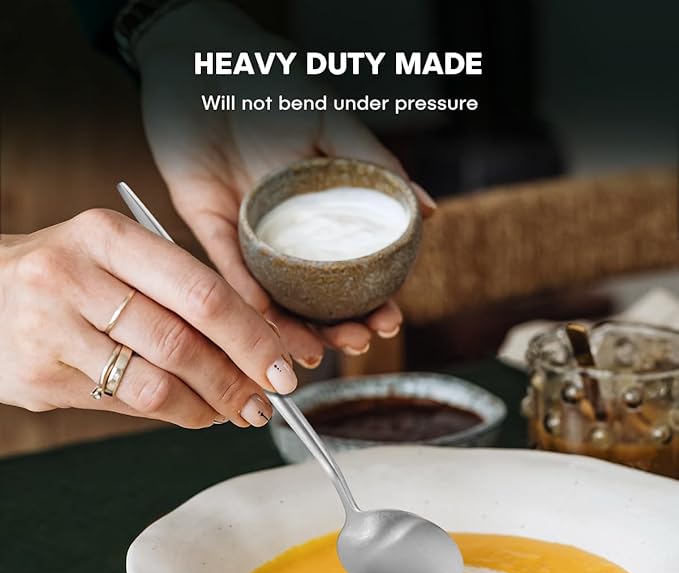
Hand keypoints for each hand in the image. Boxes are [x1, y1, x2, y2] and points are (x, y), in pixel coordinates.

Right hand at [0, 210, 297, 425]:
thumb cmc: (68, 276)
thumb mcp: (116, 258)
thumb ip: (178, 294)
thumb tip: (255, 350)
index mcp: (106, 235)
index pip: (200, 290)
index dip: (251, 336)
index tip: (282, 365)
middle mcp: (73, 277)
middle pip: (182, 343)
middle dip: (237, 380)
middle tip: (266, 401)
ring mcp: (50, 329)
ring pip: (156, 384)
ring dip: (208, 406)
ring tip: (234, 411)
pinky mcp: (40, 377)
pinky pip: (125, 405)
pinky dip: (172, 414)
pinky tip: (193, 412)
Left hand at [136, 1, 435, 366]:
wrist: (200, 60)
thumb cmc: (271, 83)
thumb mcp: (332, 122)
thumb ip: (374, 165)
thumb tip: (428, 209)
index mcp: (323, 212)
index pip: (354, 268)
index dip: (373, 299)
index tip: (388, 321)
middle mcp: (290, 232)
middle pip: (318, 295)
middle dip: (339, 327)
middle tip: (356, 343)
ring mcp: (252, 235)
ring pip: (276, 297)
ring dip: (294, 330)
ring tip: (312, 353)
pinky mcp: (211, 228)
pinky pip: (228, 271)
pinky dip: (245, 299)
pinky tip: (264, 322)